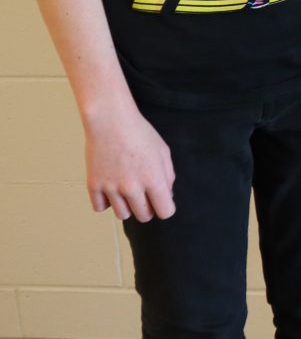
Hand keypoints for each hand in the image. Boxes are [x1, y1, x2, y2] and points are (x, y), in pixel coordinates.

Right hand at [83, 103, 175, 221]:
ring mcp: (111, 188)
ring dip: (126, 206)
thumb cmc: (140, 133)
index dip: (165, 207)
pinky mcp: (93, 185)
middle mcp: (132, 188)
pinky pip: (100, 207)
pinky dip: (106, 202)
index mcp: (154, 179)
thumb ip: (168, 176)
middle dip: (147, 208)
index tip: (161, 201)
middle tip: (144, 195)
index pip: (165, 211)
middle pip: (143, 216)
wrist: (111, 121)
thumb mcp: (163, 152)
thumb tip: (166, 195)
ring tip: (126, 190)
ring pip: (122, 215)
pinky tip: (110, 189)